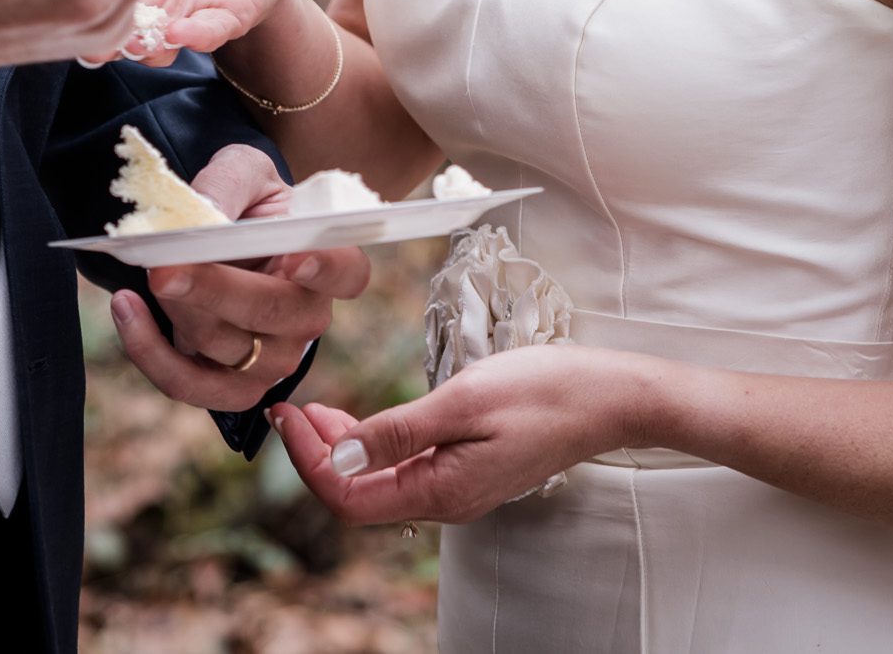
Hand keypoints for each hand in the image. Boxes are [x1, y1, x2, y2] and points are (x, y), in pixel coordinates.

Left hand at [109, 143, 370, 413]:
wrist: (221, 237)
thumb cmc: (245, 202)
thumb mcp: (240, 171)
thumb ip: (227, 184)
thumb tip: (204, 217)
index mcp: (325, 260)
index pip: (348, 272)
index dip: (326, 270)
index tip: (292, 258)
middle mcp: (307, 317)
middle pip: (274, 314)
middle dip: (215, 290)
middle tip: (165, 268)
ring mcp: (274, 360)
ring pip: (227, 348)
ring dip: (179, 313)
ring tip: (146, 274)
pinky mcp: (232, 387)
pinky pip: (191, 385)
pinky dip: (151, 352)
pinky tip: (127, 309)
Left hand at [271, 347, 647, 523]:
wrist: (607, 397)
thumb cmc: (543, 391)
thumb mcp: (462, 401)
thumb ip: (398, 433)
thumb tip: (338, 460)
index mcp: (441, 492)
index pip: (349, 497)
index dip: (308, 461)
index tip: (286, 416)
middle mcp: (445, 501)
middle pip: (358, 495)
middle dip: (317, 455)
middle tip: (292, 408)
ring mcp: (457, 488)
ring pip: (380, 482)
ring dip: (343, 449)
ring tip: (318, 409)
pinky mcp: (467, 470)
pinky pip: (405, 470)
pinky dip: (374, 445)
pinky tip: (364, 419)